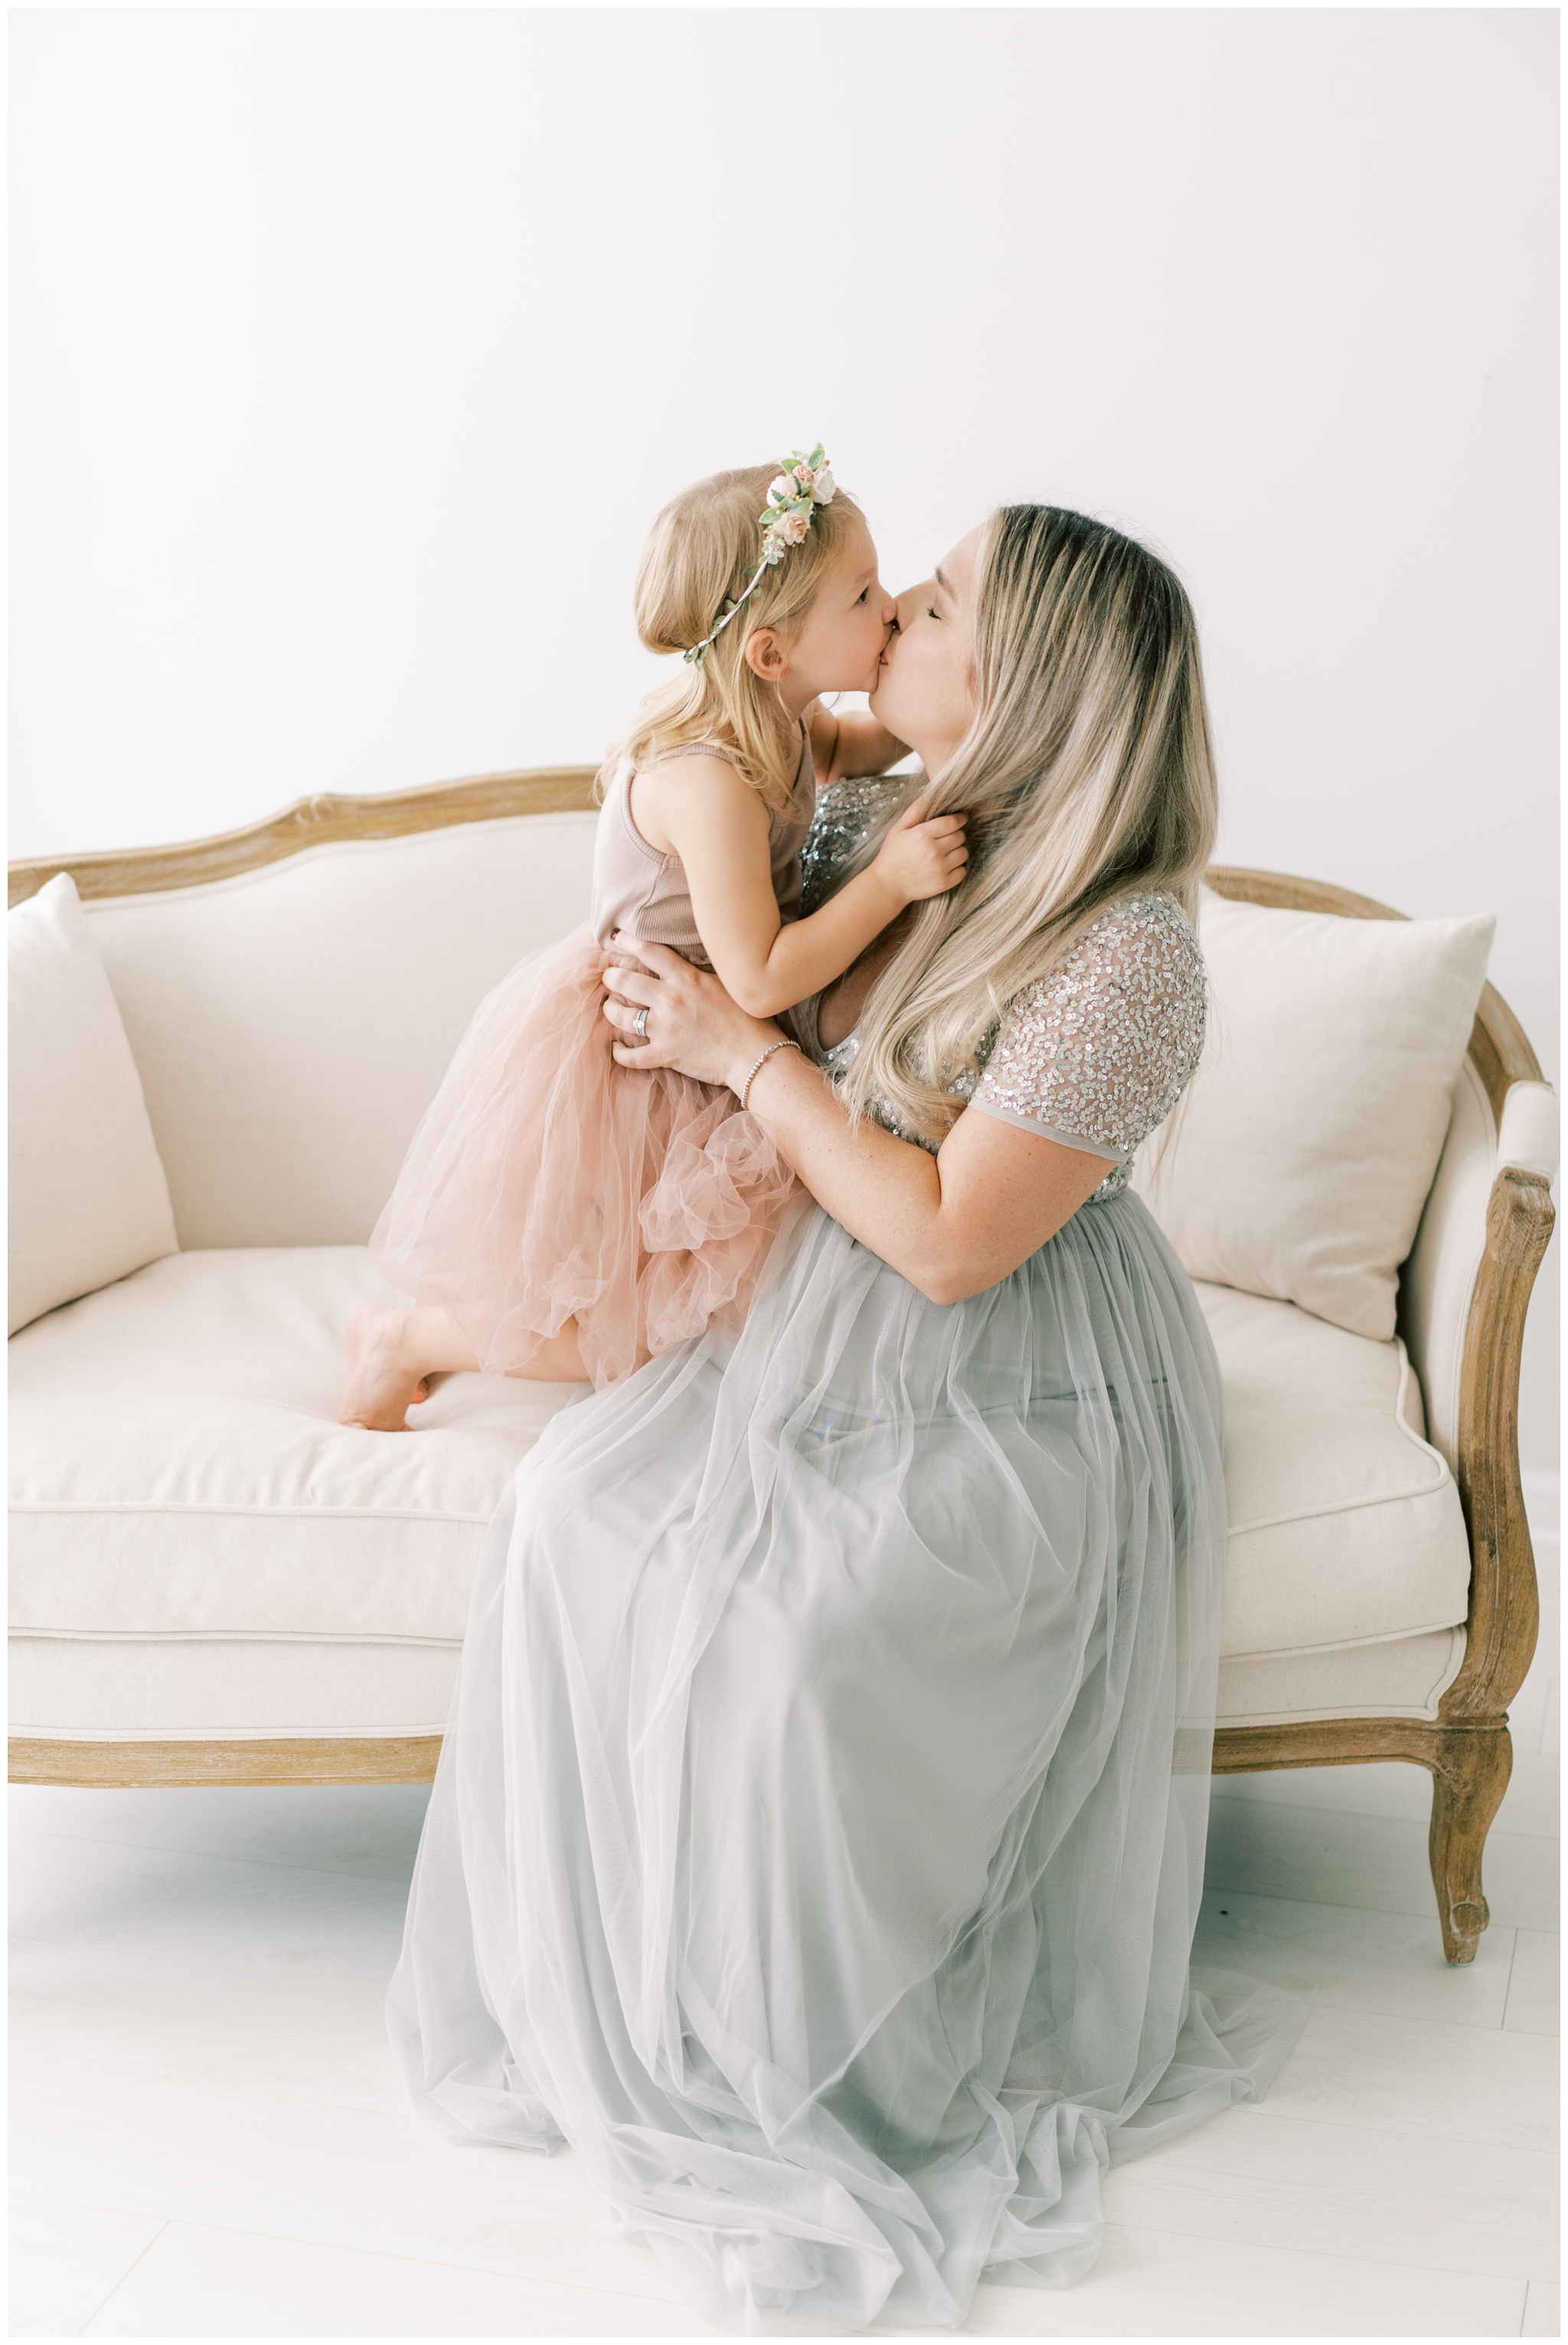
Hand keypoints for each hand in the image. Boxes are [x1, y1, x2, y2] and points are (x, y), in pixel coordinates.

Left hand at [603, 936, 780, 1093]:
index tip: (616, 938)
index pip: (650, 952)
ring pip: (622, 1017)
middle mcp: (671, 1000)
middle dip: (611, 977)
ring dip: (611, 1011)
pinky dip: (620, 1053)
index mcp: (686, 979)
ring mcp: (666, 1029)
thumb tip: (683, 962)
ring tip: (610, 1007)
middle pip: (626, 982)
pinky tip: (615, 1048)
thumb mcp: (725, 983)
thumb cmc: (748, 1018)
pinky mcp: (666, 1055)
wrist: (755, 1055)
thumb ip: (699, 973)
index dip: (628, 941)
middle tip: (609, 977)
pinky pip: (633, 1057)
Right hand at [868, 795, 967, 906]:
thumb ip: (914, 812)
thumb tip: (927, 796)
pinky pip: (962, 871)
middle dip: (956, 835)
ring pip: (963, 853)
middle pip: (960, 836)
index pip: (952, 822)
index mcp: (922, 834)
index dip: (960, 818)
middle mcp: (933, 851)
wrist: (887, 885)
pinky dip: (958, 868)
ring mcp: (939, 868)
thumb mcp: (898, 830)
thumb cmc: (892, 855)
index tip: (961, 818)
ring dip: (958, 851)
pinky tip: (947, 866)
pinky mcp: (943, 883)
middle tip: (947, 838)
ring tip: (946, 853)